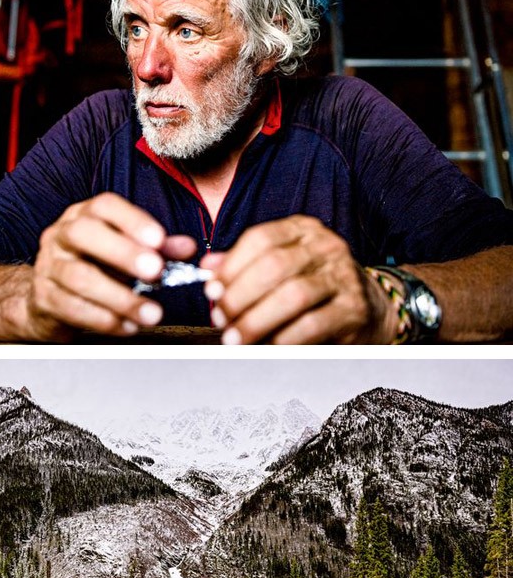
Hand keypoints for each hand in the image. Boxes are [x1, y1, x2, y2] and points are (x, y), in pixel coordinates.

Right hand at [24, 192, 196, 338]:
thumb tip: (187, 247)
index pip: (104, 206)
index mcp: (83, 216)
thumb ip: (156, 249)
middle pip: (84, 234)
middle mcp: (60, 235)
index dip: (132, 220)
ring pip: (79, 277)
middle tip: (155, 270)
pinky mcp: (43, 298)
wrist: (48, 298)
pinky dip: (104, 320)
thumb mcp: (124, 252)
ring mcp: (48, 266)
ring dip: (120, 297)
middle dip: (122, 252)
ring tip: (151, 313)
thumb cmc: (92, 267)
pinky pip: (72, 308)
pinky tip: (127, 326)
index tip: (159, 239)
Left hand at [200, 215, 396, 343]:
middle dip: (239, 296)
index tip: (211, 292)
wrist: (369, 307)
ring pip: (292, 295)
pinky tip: (267, 346)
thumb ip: (243, 264)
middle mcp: (324, 248)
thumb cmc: (315, 285)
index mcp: (302, 230)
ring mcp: (342, 276)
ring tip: (235, 338)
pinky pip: (312, 324)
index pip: (259, 239)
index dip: (230, 267)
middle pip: (273, 266)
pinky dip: (284, 338)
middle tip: (220, 319)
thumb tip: (207, 267)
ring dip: (256, 320)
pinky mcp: (353, 309)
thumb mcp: (281, 265)